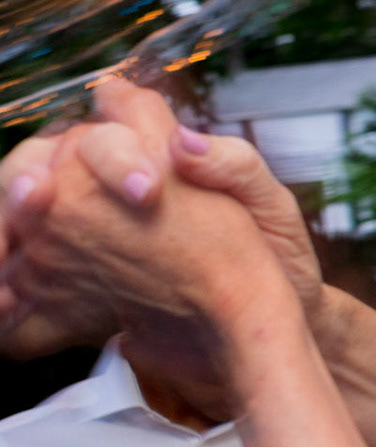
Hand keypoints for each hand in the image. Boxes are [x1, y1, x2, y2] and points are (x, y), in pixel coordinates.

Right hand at [0, 83, 324, 357]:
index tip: (132, 185)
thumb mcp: (272, 210)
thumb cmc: (277, 258)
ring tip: (8, 253)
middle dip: (27, 178)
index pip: (112, 121)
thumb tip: (182, 142)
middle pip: (45, 160)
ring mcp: (90, 230)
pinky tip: (10, 301)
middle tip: (36, 202)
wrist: (269, 325)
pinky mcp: (78, 277)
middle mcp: (113, 184)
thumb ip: (236, 168)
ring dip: (7, 224)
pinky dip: (11, 281)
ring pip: (25, 211)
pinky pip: (29, 270)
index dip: (103, 136)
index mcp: (160, 155)